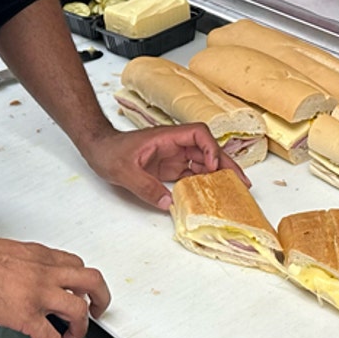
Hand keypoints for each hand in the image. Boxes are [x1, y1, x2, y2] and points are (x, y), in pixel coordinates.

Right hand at [0, 231, 109, 337]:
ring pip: (79, 311)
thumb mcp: (8, 252)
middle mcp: (47, 272)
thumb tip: (19, 276)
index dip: (81, 281)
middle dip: (100, 299)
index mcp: (41, 256)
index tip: (78, 292)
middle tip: (96, 312)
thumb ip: (22, 264)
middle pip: (92, 281)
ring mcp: (40, 294)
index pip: (75, 264)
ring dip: (80, 329)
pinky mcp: (27, 315)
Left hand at [78, 123, 249, 210]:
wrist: (96, 149)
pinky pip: (192, 174)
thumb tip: (169, 203)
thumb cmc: (108, 151)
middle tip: (241, 182)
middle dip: (225, 163)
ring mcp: (172, 156)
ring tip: (234, 190)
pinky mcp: (169, 168)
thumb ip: (146, 187)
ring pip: (202, 162)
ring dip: (218, 174)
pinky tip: (212, 194)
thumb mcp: (124, 172)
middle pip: (207, 149)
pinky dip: (204, 183)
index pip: (198, 134)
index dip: (209, 148)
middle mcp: (173, 145)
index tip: (212, 166)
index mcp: (166, 137)